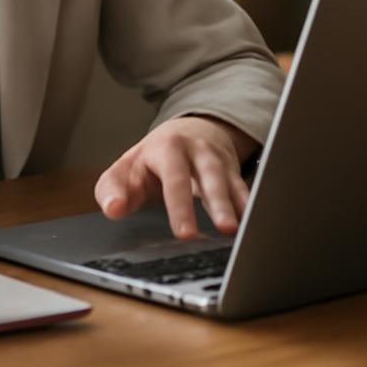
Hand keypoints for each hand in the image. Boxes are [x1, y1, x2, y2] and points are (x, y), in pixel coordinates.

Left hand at [93, 115, 254, 239]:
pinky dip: (251, 207)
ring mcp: (219, 162)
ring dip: (236, 205)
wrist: (187, 132)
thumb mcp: (126, 169)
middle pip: (209, 176)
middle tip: (223, 229)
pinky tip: (254, 226)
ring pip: (231, 182)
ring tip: (236, 231)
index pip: (174, 177)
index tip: (185, 234)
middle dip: (216, 203)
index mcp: (168, 148)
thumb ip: (112, 189)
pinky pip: (245, 190)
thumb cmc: (152, 159)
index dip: (180, 205)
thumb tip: (113, 209)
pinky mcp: (234, 174)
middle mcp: (198, 151)